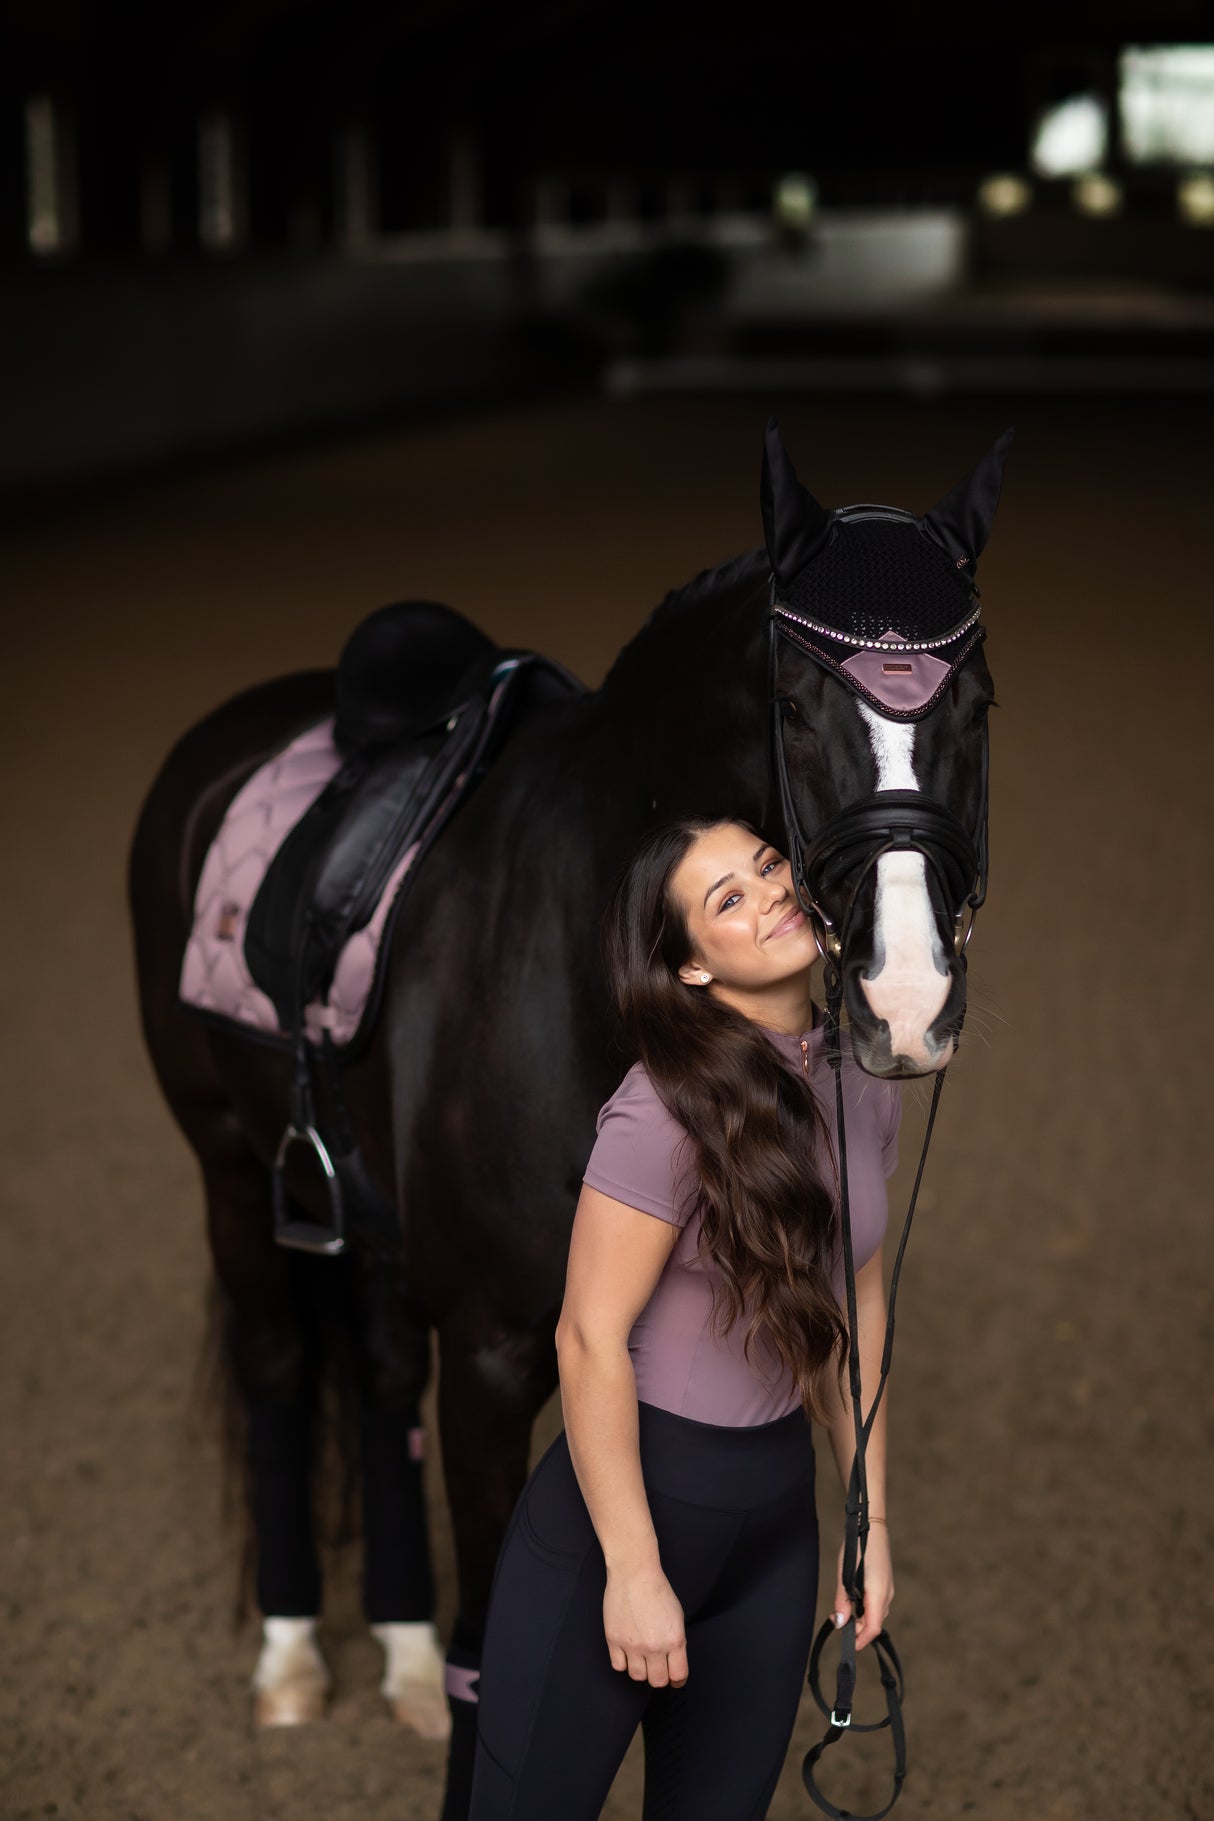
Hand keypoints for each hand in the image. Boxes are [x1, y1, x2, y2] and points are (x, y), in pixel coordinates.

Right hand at [603, 1563, 687, 1687]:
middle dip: (659, 1676)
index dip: (677, 1680)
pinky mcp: (614, 1640)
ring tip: (641, 1657)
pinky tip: (627, 1652)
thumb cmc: (657, 1590)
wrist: (634, 1573)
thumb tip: (673, 1661)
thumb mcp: (677, 1617)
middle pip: (658, 1681)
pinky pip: (618, 1666)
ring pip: (637, 1676)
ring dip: (641, 1670)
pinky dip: (623, 1662)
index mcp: (674, 1640)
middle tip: (657, 1667)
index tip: (675, 1678)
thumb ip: (676, 1642)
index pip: (678, 1675)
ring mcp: (633, 1645)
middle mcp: (654, 1646)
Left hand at [833, 1525, 893, 1650]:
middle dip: (857, 1629)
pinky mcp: (885, 1582)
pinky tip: (853, 1598)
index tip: (849, 1646)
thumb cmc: (857, 1547)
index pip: (873, 1628)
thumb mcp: (844, 1575)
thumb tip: (840, 1623)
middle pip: (874, 1622)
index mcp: (878, 1594)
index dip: (861, 1640)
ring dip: (860, 1618)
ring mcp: (888, 1588)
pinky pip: (876, 1603)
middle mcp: (887, 1594)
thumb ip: (843, 1600)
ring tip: (842, 1609)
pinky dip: (864, 1607)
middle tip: (837, 1620)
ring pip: (875, 1613)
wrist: (871, 1525)